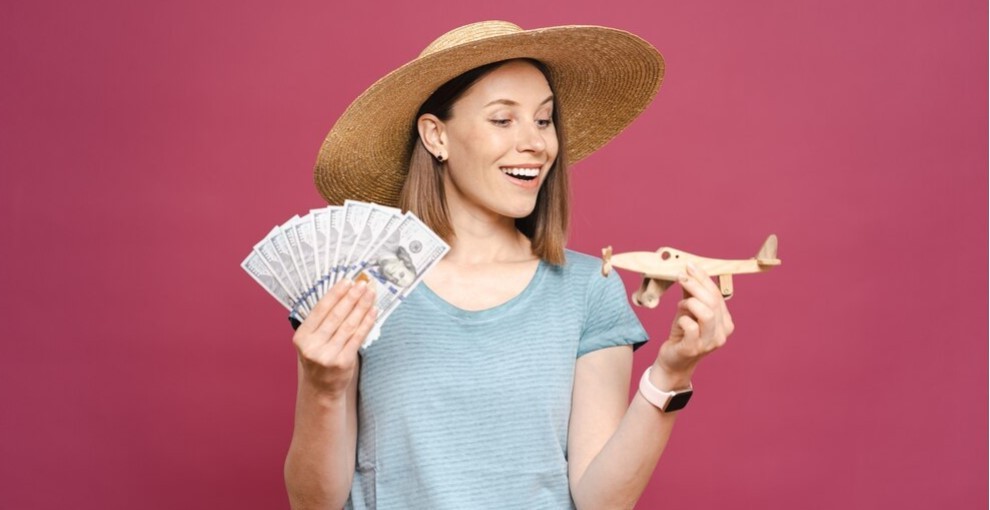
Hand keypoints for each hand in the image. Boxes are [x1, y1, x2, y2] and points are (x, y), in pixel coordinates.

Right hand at [292, 279, 376, 398]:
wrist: (321, 389)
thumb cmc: (319, 359)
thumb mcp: (312, 340)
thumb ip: (322, 321)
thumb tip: (344, 293)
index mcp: (301, 337)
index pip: (320, 310)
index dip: (335, 294)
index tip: (347, 281)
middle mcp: (312, 346)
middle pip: (336, 316)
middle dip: (351, 297)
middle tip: (363, 284)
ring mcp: (327, 355)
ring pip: (348, 325)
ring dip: (362, 307)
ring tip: (371, 294)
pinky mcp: (343, 362)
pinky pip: (358, 337)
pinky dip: (366, 322)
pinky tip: (373, 311)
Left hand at [657, 262, 734, 376]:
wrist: (674, 360)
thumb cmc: (683, 333)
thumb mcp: (689, 310)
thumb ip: (693, 294)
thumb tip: (689, 271)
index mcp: (725, 322)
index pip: (718, 295)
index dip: (703, 279)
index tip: (690, 266)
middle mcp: (722, 333)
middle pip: (713, 302)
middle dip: (695, 285)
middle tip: (681, 276)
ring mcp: (709, 343)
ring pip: (706, 313)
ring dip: (690, 302)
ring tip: (680, 304)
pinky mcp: (694, 349)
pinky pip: (690, 326)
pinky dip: (682, 318)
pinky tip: (679, 321)